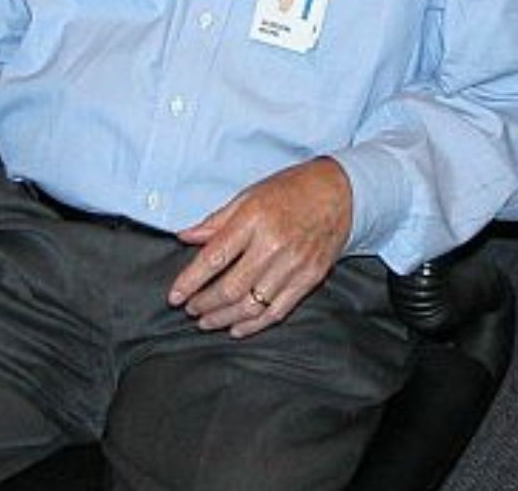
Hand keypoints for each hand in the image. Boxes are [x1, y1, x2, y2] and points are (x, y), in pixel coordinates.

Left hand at [168, 158, 352, 337]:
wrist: (342, 192)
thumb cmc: (292, 189)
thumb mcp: (249, 195)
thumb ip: (217, 221)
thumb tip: (185, 236)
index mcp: (254, 219)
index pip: (214, 258)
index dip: (190, 282)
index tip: (175, 296)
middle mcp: (274, 244)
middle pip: (231, 288)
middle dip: (204, 304)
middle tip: (190, 310)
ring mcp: (294, 265)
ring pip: (252, 305)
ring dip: (224, 318)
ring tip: (207, 321)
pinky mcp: (310, 278)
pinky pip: (278, 310)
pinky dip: (254, 324)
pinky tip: (237, 327)